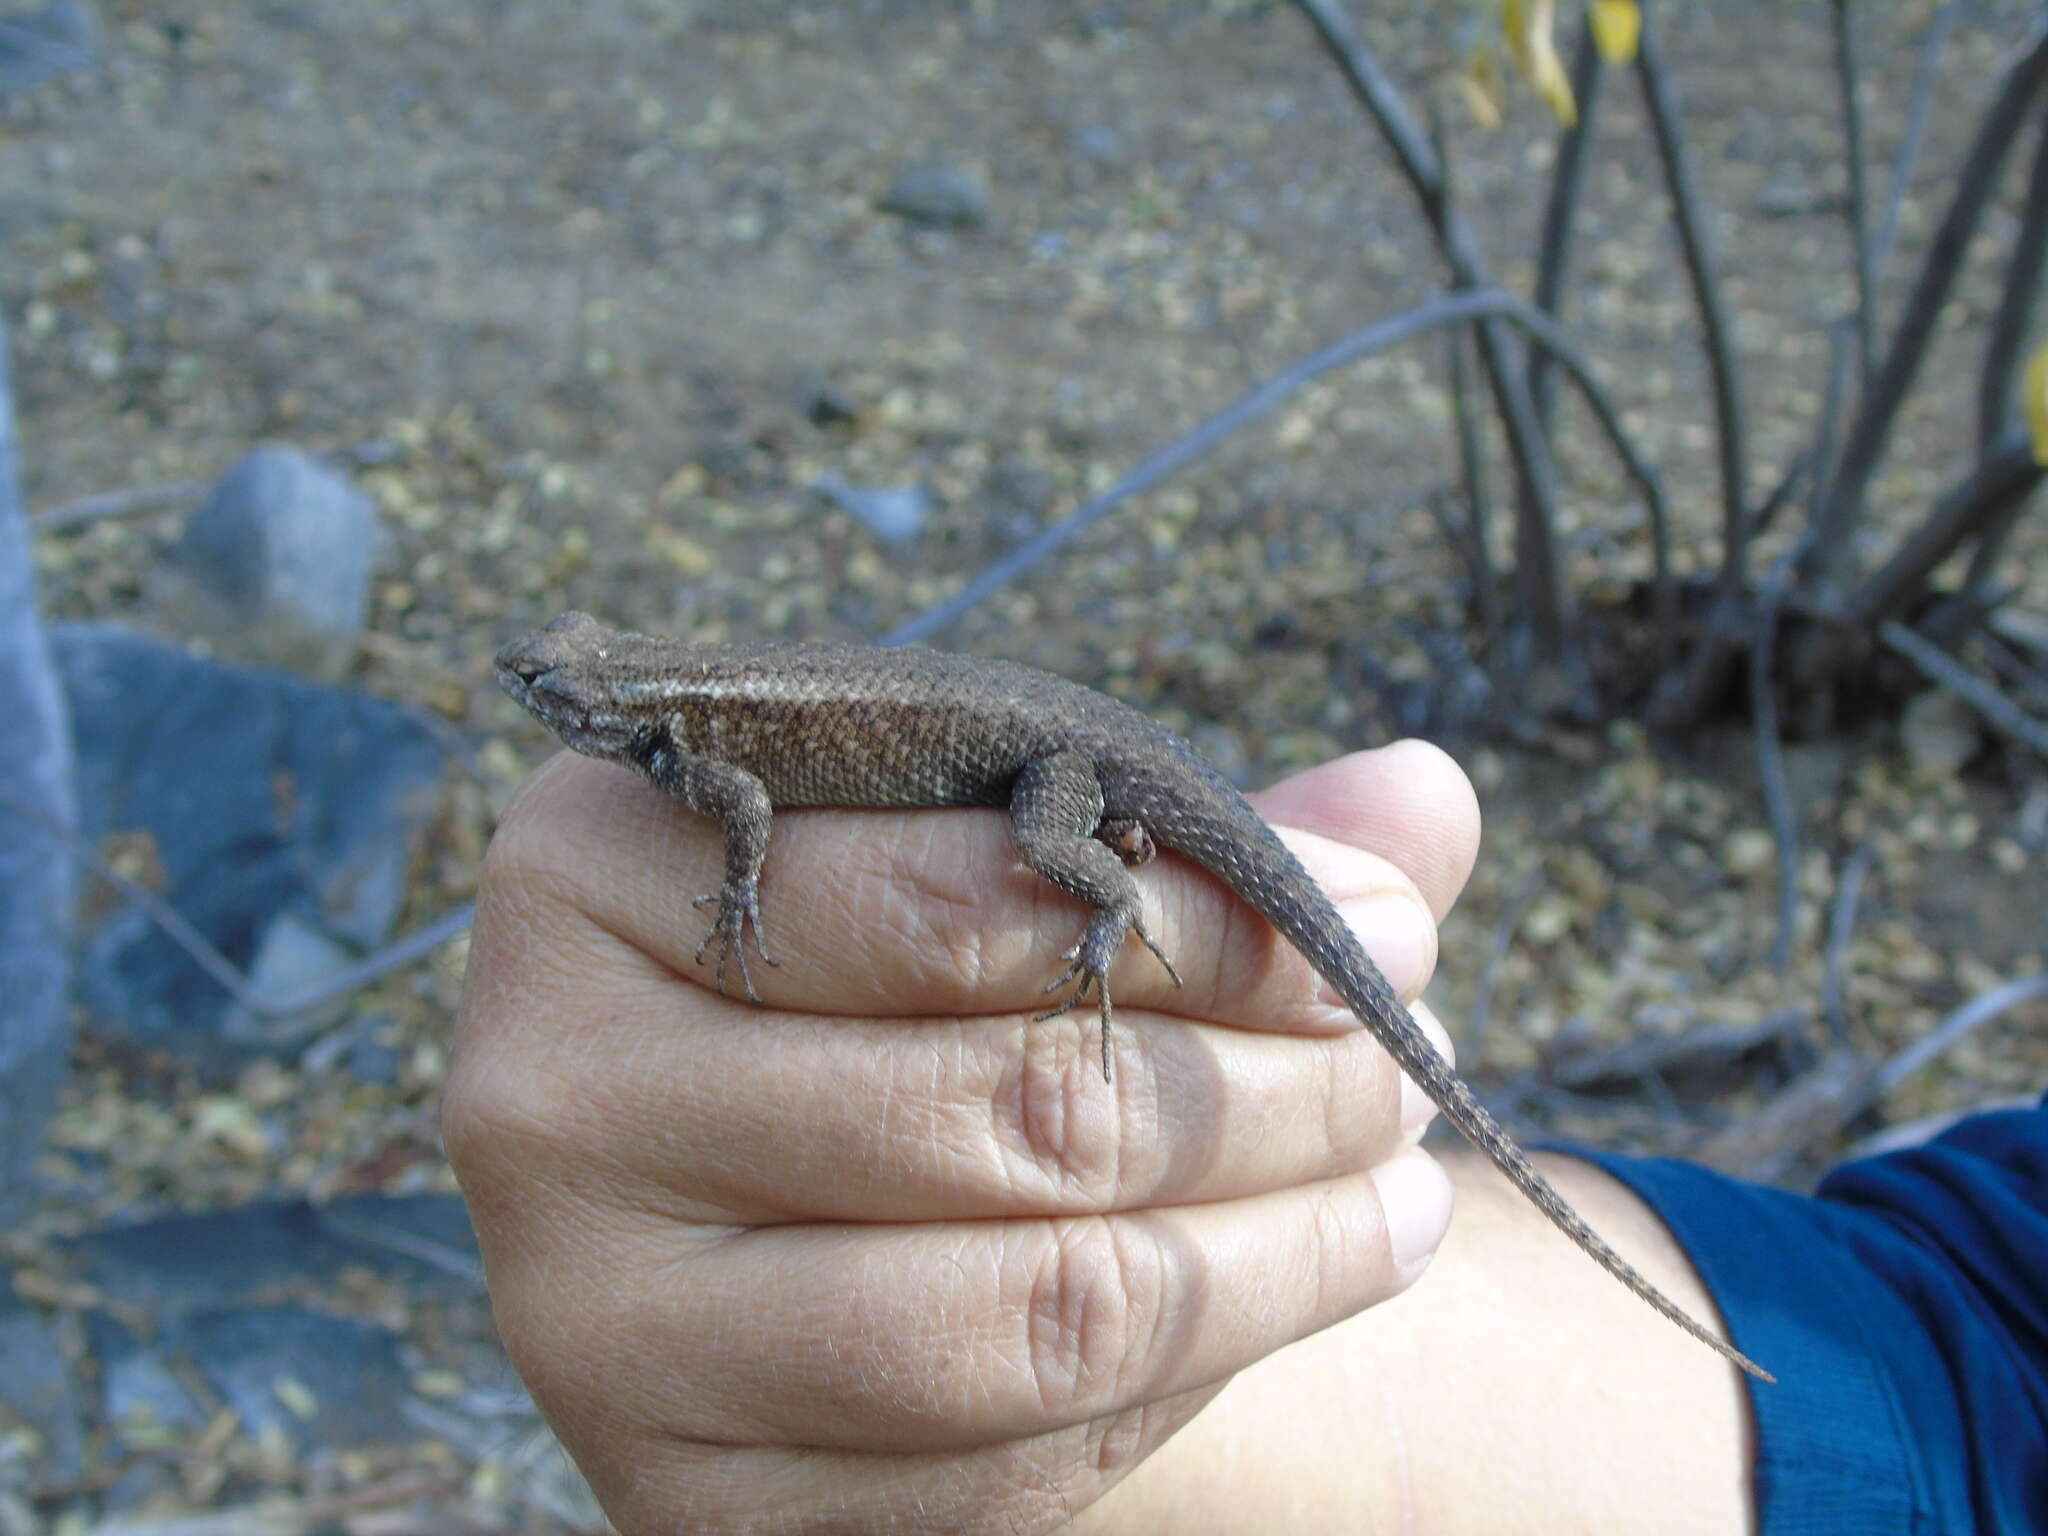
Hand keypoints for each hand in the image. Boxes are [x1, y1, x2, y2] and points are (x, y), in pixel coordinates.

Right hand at [445, 742, 1476, 1532]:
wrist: (785, 1216)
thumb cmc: (896, 991)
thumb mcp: (998, 871)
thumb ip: (1191, 836)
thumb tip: (1424, 790)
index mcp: (597, 866)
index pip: (956, 892)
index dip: (1210, 914)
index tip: (1386, 921)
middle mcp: (545, 1084)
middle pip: (1001, 1096)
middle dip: (1268, 1080)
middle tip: (1411, 1051)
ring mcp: (594, 1314)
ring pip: (1024, 1292)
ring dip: (1274, 1235)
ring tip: (1403, 1174)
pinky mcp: (687, 1487)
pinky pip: (1002, 1446)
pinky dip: (1199, 1359)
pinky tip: (1314, 1273)